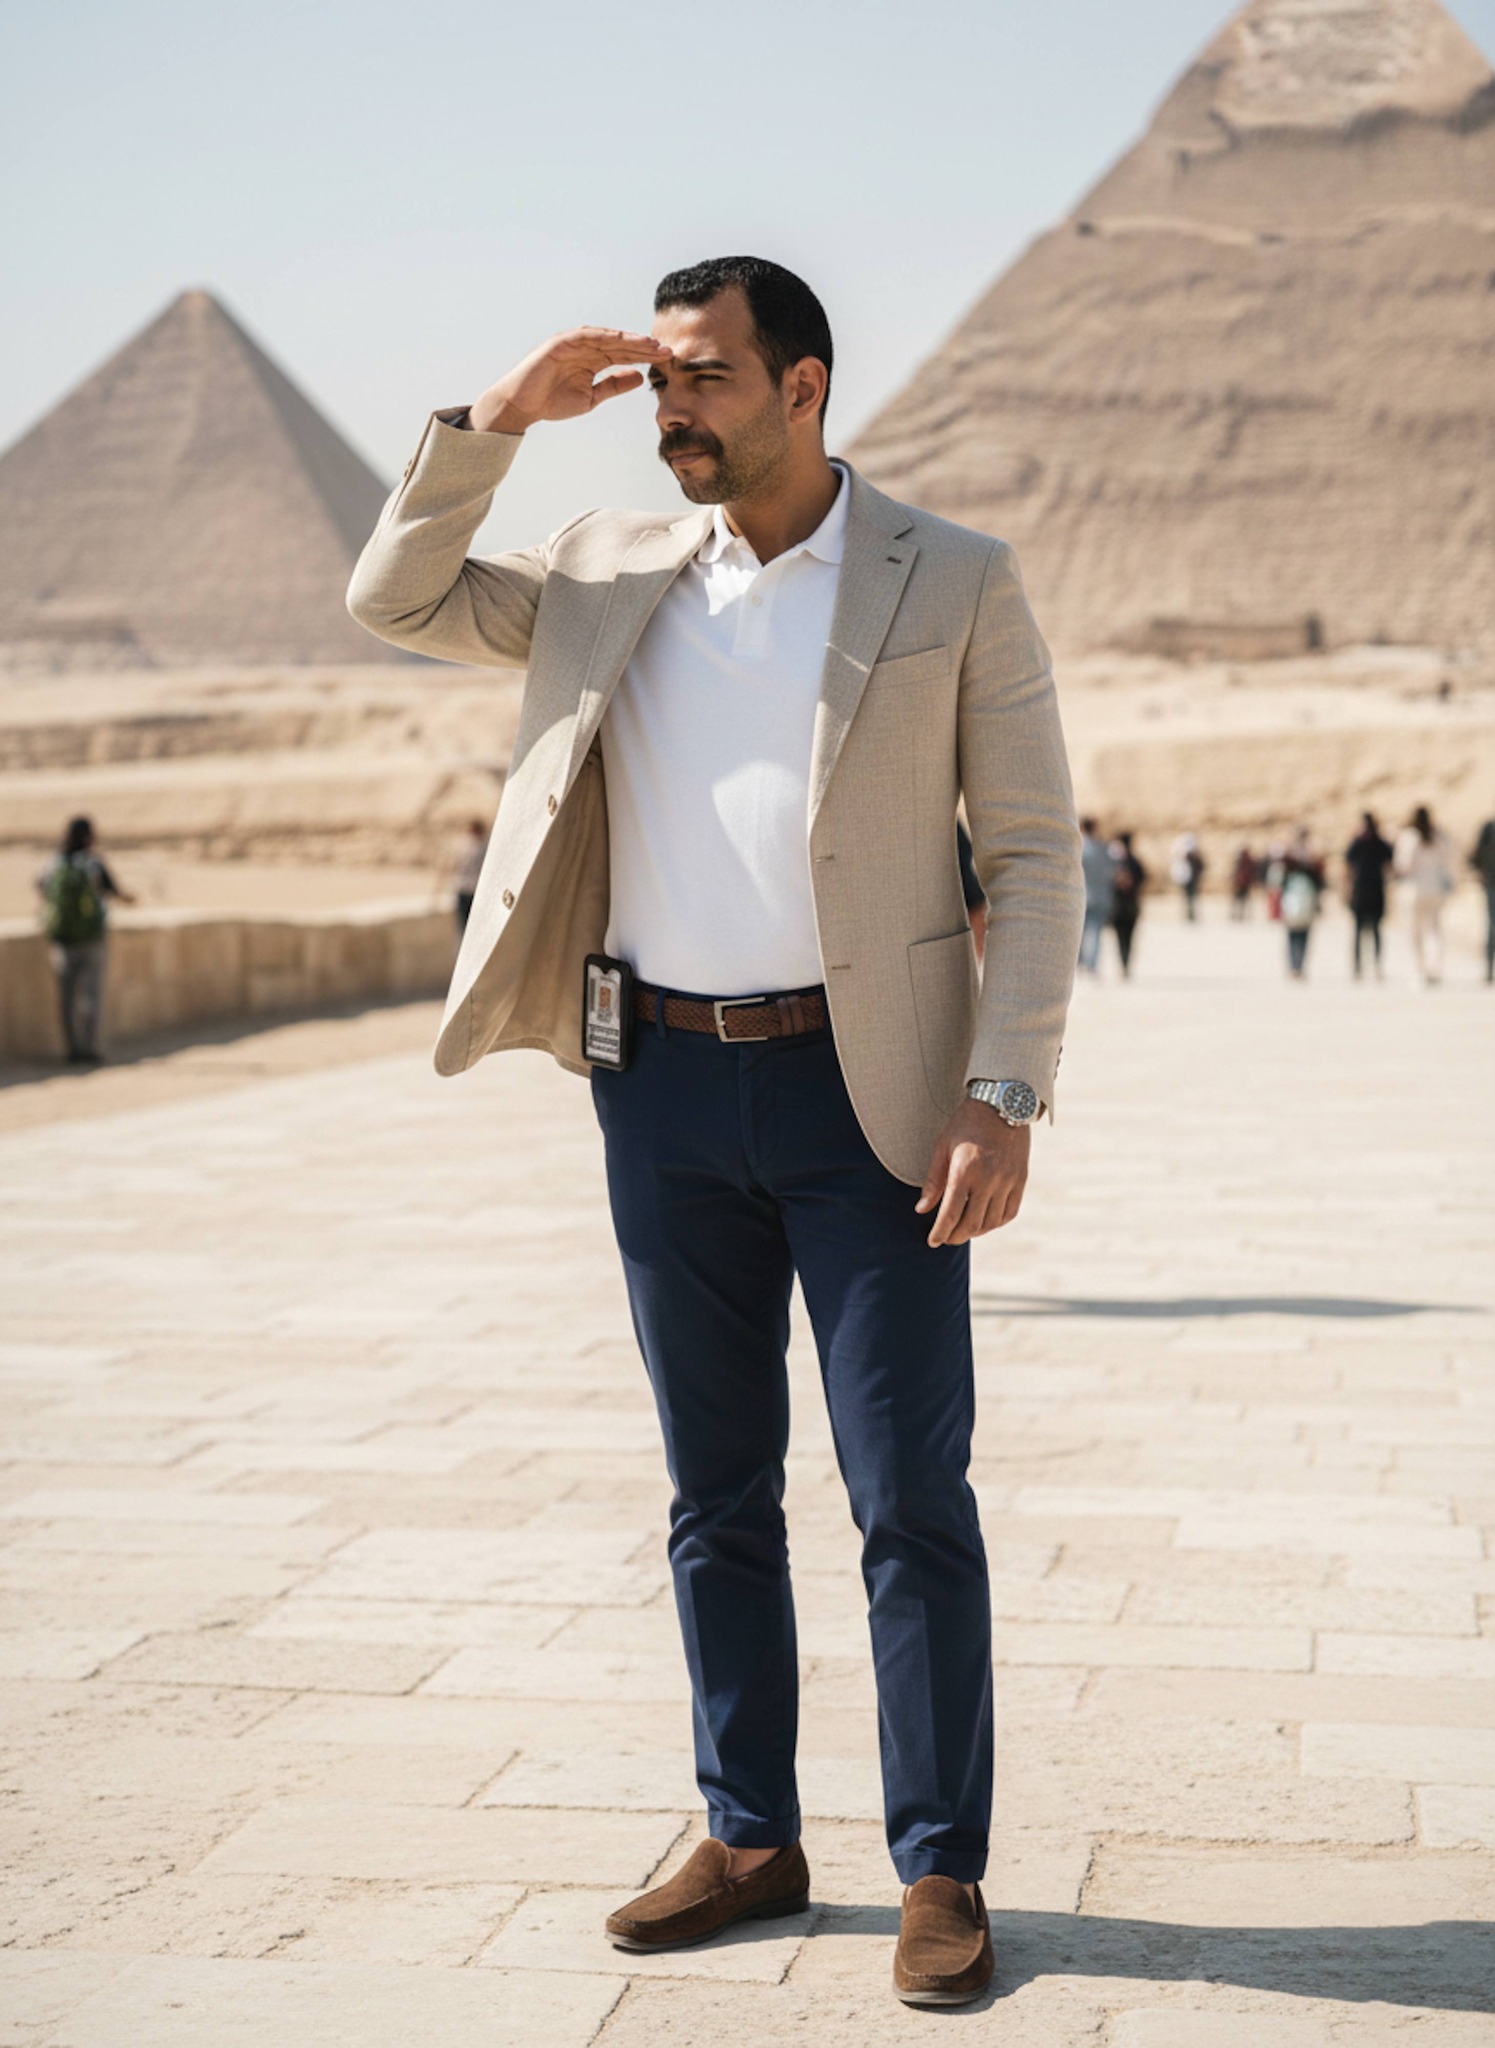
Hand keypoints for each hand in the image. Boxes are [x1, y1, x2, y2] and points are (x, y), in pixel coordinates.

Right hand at [470, 327, 668, 433]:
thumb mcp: (591, 398)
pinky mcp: (561, 342)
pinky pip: (586, 336)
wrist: (522, 405)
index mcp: (594, 361)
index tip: (668, 361)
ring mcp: (574, 343)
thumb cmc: (552, 402)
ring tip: (650, 344)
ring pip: (607, 338)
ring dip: (628, 340)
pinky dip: (604, 336)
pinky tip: (622, 339)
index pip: (625, 356)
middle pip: (620, 345)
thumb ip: (614, 386)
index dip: (646, 358)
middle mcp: (586, 348)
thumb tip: (640, 377)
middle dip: (643, 347)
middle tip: (667, 350)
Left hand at [915, 1098, 1030, 1246]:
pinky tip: (985, 1222)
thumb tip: (921, 1209)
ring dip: (975, 1232)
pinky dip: (996, 1223)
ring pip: (991, 1222)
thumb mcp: (942, 1147)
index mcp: (964, 1170)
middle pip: (971, 1223)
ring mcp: (1007, 1181)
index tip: (932, 1241)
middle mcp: (988, 1179)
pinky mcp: (1021, 1180)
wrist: (1002, 1104)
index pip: (950, 1213)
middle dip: (955, 1236)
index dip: (940, 1232)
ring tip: (963, 1230)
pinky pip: (1009, 1212)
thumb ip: (933, 1181)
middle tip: (946, 1238)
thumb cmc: (966, 1124)